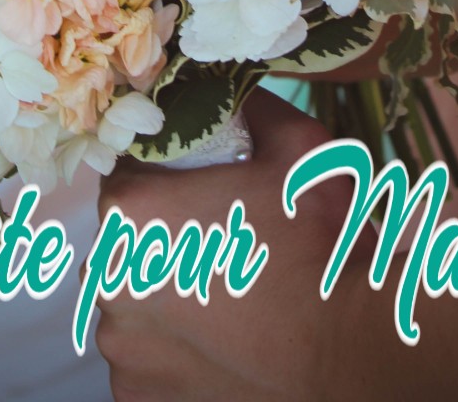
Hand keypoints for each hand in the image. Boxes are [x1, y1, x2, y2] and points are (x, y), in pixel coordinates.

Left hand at [95, 90, 375, 401]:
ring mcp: (121, 346)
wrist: (350, 352)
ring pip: (129, 298)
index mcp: (131, 210)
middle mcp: (108, 278)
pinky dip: (170, 345)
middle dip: (161, 232)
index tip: (198, 185)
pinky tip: (219, 334)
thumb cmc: (321, 244)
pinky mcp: (135, 396)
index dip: (162, 172)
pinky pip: (143, 355)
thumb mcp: (297, 146)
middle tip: (219, 237)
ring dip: (163, 289)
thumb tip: (232, 87)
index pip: (124, 170)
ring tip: (225, 289)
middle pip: (123, 236)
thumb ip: (251, 105)